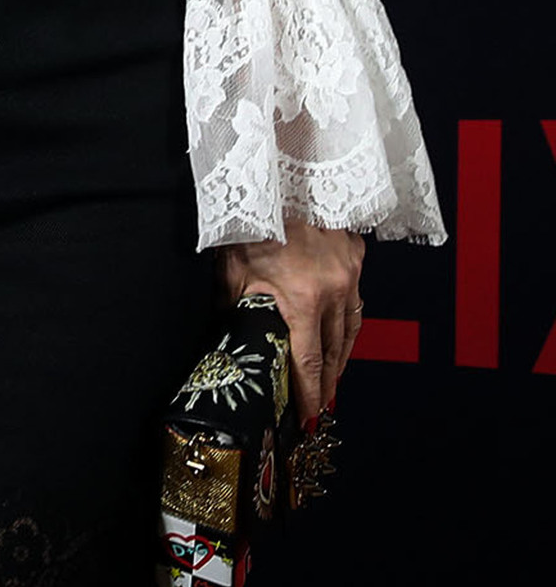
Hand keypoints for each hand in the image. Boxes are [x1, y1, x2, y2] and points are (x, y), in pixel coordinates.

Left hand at [217, 218, 364, 426]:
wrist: (282, 169)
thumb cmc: (252, 215)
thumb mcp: (233, 266)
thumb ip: (235, 305)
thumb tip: (230, 335)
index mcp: (302, 297)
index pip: (308, 359)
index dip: (308, 392)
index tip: (308, 417)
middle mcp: (334, 289)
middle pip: (335, 349)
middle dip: (327, 381)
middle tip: (320, 405)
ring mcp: (350, 270)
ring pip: (352, 327)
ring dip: (341, 355)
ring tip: (331, 377)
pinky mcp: (356, 252)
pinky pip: (356, 298)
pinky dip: (348, 320)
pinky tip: (340, 331)